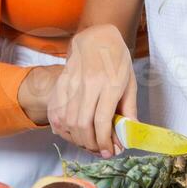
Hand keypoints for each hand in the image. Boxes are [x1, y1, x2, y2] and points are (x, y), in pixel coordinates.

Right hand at [47, 24, 136, 157]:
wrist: (97, 36)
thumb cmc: (117, 59)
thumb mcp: (130, 82)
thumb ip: (129, 109)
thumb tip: (129, 134)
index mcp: (109, 84)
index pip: (101, 121)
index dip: (104, 141)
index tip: (110, 152)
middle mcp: (88, 84)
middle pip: (82, 124)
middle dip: (90, 144)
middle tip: (99, 150)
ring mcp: (72, 83)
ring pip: (67, 120)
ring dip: (77, 138)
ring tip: (88, 143)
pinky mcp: (61, 82)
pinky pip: (56, 111)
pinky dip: (62, 127)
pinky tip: (72, 132)